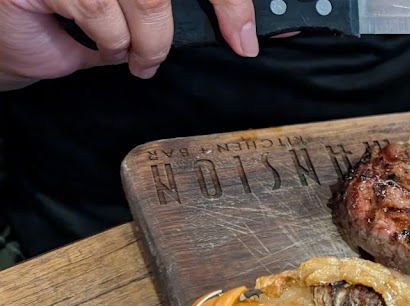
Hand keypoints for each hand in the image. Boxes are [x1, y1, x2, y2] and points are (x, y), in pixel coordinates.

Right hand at [0, 0, 257, 90]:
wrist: (3, 43)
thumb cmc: (62, 25)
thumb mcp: (126, 17)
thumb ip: (168, 14)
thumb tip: (238, 31)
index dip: (231, 4)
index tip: (246, 40)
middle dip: (189, 26)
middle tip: (171, 56)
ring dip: (146, 41)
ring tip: (137, 57)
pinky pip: (97, 8)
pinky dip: (108, 38)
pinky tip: (99, 43)